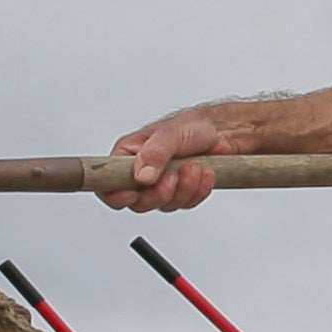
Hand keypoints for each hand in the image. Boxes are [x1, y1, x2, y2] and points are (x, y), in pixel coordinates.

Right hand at [103, 109, 245, 212]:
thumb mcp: (171, 134)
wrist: (224, 132)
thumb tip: (141, 175)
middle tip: (173, 176)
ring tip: (194, 167)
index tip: (134, 192)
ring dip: (184, 188)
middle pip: (138, 203)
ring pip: (164, 205)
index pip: (108, 184)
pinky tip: (204, 173)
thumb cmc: (194, 125)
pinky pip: (185, 204)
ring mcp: (161, 184)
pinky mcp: (181, 192)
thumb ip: (154, 154)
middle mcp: (142, 172)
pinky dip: (198, 191)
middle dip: (160, 193)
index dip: (117, 194)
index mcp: (129, 155)